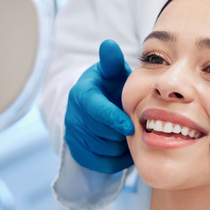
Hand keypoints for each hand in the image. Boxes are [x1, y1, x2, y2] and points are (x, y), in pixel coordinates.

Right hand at [65, 39, 134, 173]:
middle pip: (103, 134)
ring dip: (121, 146)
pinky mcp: (78, 153)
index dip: (114, 120)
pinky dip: (117, 160)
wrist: (96, 106)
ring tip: (129, 135)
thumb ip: (112, 61)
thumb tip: (109, 45)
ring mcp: (74, 136)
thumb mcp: (111, 72)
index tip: (130, 127)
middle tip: (135, 127)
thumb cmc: (110, 87)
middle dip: (121, 133)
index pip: (96, 111)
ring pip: (104, 150)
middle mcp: (73, 116)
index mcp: (81, 95)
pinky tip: (124, 147)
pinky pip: (102, 164)